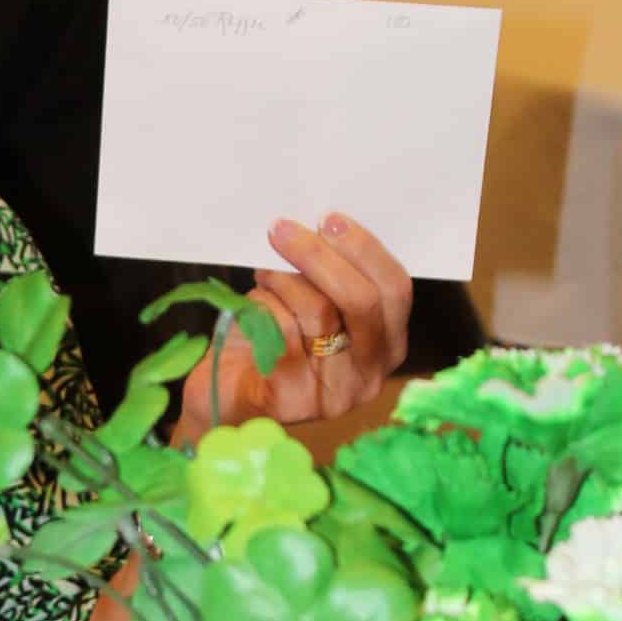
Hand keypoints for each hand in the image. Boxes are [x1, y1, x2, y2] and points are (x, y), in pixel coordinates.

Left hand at [176, 213, 411, 439]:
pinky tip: (249, 308)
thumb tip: (319, 226)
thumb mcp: (312, 307)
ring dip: (283, 281)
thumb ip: (329, 280)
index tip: (330, 219)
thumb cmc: (271, 343)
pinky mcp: (294, 401)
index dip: (365, 250)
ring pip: (319, 314)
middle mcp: (369, 374)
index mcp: (387, 345)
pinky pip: (281, 336)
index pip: (395, 291)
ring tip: (263, 273)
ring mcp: (335, 393)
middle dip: (319, 257)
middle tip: (282, 230)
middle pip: (361, 302)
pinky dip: (261, 310)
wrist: (225, 396)